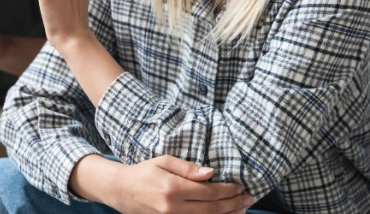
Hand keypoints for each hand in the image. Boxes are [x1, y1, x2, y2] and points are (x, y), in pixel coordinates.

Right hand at [110, 155, 253, 213]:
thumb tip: (210, 173)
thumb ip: (187, 168)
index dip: (227, 190)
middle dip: (233, 204)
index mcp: (173, 188)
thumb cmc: (143, 172)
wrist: (121, 190)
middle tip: (248, 198)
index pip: (209, 191)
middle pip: (211, 208)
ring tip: (241, 209)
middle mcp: (173, 207)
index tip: (240, 186)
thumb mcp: (163, 161)